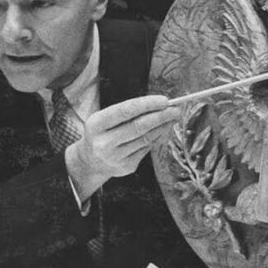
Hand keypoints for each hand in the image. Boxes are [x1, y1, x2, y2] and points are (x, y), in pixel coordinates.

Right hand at [65, 95, 180, 197]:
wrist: (91, 161)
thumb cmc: (104, 132)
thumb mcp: (106, 119)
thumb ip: (129, 112)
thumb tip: (161, 104)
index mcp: (96, 124)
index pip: (125, 110)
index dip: (147, 104)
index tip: (165, 100)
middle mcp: (104, 142)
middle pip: (138, 126)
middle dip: (160, 116)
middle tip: (176, 109)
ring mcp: (115, 157)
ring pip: (145, 138)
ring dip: (162, 126)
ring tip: (172, 117)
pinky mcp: (126, 167)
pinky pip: (146, 148)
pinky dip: (156, 137)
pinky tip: (162, 130)